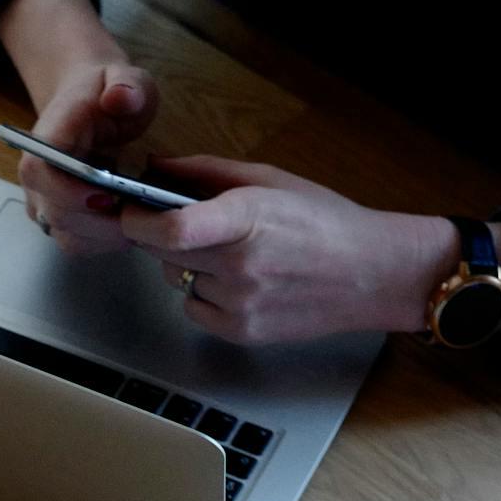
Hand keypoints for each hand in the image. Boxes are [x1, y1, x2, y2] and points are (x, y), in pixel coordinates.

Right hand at [21, 62, 161, 255]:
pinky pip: (77, 243)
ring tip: (138, 218)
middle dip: (100, 222)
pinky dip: (106, 242)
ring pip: (66, 235)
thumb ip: (127, 85)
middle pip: (54, 213)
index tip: (107, 196)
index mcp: (47, 136)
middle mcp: (37, 174)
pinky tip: (129, 225)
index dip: (67, 191)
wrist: (88, 103)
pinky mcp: (58, 218)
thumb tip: (120, 98)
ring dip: (106, 236)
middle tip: (140, 213)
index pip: (39, 171)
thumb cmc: (105, 91)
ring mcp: (44, 199)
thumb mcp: (125, 76)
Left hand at [119, 159, 456, 345]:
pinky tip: (237, 281)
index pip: (171, 228)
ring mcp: (240, 304)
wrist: (370, 274)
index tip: (130, 209)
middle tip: (186, 223)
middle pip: (163, 252)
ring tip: (230, 253)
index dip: (137, 220)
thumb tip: (155, 167)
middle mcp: (240, 265)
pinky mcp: (241, 332)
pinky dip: (203, 294)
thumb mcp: (268, 179)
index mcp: (248, 218)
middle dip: (160, 235)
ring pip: (177, 280)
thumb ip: (207, 172)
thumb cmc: (324, 222)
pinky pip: (194, 309)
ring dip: (186, 265)